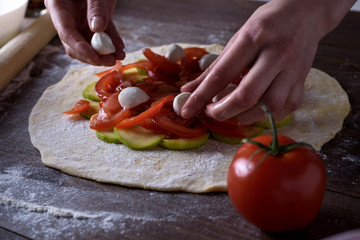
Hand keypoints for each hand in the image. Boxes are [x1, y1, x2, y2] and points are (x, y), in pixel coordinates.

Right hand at [45, 0, 124, 65]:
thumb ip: (95, 7)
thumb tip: (97, 29)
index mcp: (58, 5)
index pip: (66, 32)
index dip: (80, 48)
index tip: (94, 58)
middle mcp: (67, 15)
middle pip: (75, 42)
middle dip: (93, 55)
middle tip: (111, 61)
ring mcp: (80, 18)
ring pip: (89, 42)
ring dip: (105, 51)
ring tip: (120, 55)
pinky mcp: (95, 19)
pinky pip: (102, 34)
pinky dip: (112, 41)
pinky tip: (120, 47)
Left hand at [181, 0, 354, 123]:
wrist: (305, 13)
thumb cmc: (268, 24)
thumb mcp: (237, 38)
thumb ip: (214, 67)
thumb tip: (189, 89)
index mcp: (254, 38)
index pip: (222, 75)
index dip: (201, 97)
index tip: (187, 110)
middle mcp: (276, 53)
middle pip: (246, 95)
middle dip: (222, 111)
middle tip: (211, 113)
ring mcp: (293, 68)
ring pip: (269, 106)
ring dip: (245, 116)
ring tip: (232, 112)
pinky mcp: (303, 79)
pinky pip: (286, 108)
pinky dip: (267, 116)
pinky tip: (255, 111)